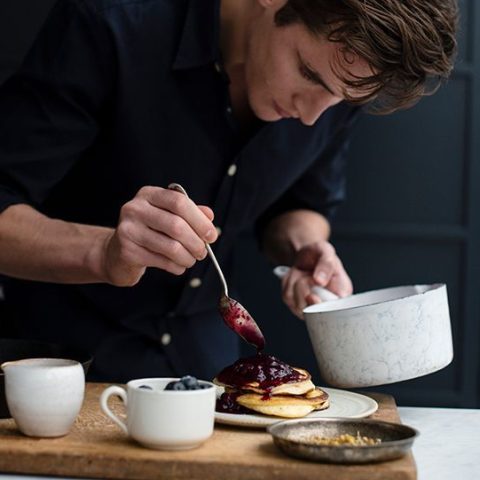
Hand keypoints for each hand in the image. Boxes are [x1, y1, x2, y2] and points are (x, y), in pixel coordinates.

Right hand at [101, 186, 217, 285]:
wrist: (116, 253)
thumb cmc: (149, 232)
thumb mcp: (169, 217)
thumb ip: (190, 214)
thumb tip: (209, 216)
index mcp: (148, 194)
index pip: (179, 202)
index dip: (199, 220)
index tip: (212, 235)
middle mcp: (134, 208)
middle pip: (176, 225)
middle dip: (196, 242)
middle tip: (203, 252)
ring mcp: (128, 230)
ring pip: (171, 246)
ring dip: (188, 257)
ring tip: (191, 260)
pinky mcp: (127, 251)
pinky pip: (162, 261)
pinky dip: (176, 266)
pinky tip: (178, 266)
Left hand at [281, 241, 351, 318]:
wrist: (305, 254)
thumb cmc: (318, 254)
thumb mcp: (326, 251)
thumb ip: (326, 264)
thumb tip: (320, 281)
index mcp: (341, 294)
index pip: (333, 311)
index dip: (320, 306)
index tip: (312, 296)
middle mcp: (327, 303)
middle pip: (311, 310)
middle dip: (304, 288)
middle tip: (309, 276)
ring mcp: (311, 305)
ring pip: (296, 303)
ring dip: (295, 283)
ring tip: (303, 274)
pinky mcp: (296, 304)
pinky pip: (287, 297)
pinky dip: (288, 284)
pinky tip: (297, 277)